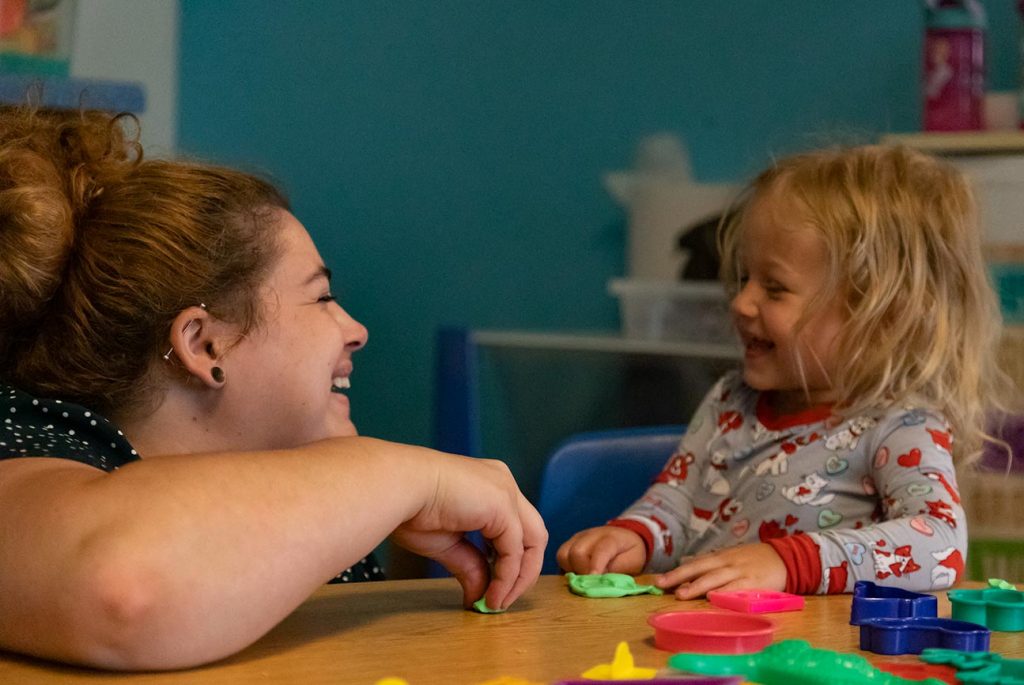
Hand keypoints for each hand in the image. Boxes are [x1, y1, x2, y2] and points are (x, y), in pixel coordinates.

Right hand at [390, 456, 546, 610]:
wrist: (396, 489)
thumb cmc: (411, 507)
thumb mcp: (448, 543)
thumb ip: (471, 565)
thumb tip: (479, 595)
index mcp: (490, 486)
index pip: (515, 528)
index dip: (509, 562)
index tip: (493, 589)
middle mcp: (503, 483)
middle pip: (533, 534)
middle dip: (523, 572)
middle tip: (502, 600)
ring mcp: (506, 491)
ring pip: (533, 541)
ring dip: (519, 578)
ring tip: (498, 602)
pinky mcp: (503, 505)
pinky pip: (515, 550)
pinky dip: (508, 577)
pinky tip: (492, 594)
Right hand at [556, 525, 646, 574]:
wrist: (625, 536)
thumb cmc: (630, 552)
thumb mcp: (634, 562)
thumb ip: (618, 570)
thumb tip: (600, 581)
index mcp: (612, 537)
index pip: (601, 550)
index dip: (596, 566)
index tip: (593, 580)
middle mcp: (592, 534)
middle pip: (577, 552)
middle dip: (582, 572)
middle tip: (591, 583)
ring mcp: (578, 537)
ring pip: (564, 554)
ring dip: (571, 570)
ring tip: (584, 578)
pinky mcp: (570, 542)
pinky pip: (561, 556)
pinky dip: (566, 568)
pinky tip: (577, 574)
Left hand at [655, 542, 786, 599]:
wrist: (785, 558)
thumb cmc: (755, 560)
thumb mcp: (731, 556)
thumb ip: (712, 562)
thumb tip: (688, 565)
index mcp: (720, 556)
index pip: (694, 563)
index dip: (677, 571)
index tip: (659, 580)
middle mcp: (726, 562)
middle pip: (699, 568)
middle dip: (678, 576)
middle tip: (660, 584)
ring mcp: (739, 572)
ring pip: (714, 578)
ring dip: (696, 586)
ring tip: (680, 594)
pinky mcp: (753, 583)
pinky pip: (736, 588)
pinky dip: (724, 592)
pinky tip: (713, 598)